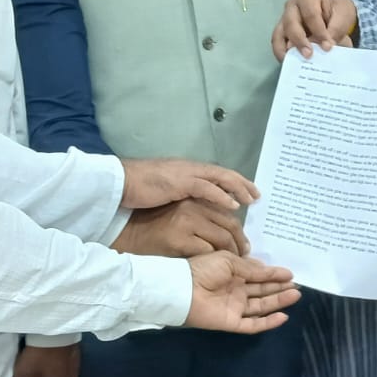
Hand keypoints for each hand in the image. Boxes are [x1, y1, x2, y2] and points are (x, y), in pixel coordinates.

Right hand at [113, 198, 249, 257]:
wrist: (125, 229)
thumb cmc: (150, 220)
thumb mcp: (178, 208)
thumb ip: (199, 211)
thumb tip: (223, 223)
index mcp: (194, 194)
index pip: (227, 209)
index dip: (239, 226)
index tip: (245, 239)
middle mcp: (193, 204)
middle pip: (229, 223)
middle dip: (241, 241)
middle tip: (246, 253)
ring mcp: (186, 220)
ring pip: (222, 236)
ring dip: (233, 251)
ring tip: (238, 260)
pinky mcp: (179, 237)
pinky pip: (208, 250)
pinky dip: (216, 258)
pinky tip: (219, 264)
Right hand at [120, 158, 257, 210]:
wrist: (119, 183)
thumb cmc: (137, 191)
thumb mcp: (163, 192)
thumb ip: (180, 196)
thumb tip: (192, 207)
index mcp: (185, 170)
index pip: (215, 174)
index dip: (233, 182)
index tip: (247, 192)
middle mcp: (189, 169)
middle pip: (223, 174)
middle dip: (242, 184)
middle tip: (257, 196)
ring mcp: (184, 174)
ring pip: (219, 178)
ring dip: (237, 189)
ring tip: (251, 200)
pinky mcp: (179, 183)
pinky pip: (206, 188)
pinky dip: (221, 196)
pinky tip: (232, 205)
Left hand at [185, 252, 299, 332]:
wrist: (183, 289)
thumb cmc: (203, 269)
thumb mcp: (229, 261)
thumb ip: (250, 268)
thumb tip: (269, 270)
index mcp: (234, 274)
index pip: (258, 275)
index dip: (274, 275)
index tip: (290, 273)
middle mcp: (236, 291)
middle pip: (262, 291)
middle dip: (279, 288)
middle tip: (296, 285)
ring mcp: (235, 307)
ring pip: (262, 306)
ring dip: (278, 301)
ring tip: (295, 295)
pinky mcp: (233, 322)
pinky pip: (253, 324)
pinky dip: (268, 322)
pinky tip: (283, 316)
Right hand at [273, 0, 356, 60]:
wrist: (334, 11)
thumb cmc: (337, 9)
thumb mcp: (344, 14)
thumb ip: (336, 29)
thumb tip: (325, 47)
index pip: (311, 15)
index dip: (319, 32)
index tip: (328, 47)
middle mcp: (291, 6)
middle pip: (291, 24)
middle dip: (300, 41)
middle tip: (310, 55)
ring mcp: (284, 19)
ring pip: (279, 35)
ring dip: (287, 50)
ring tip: (297, 62)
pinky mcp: (283, 33)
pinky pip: (278, 44)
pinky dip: (282, 54)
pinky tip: (291, 63)